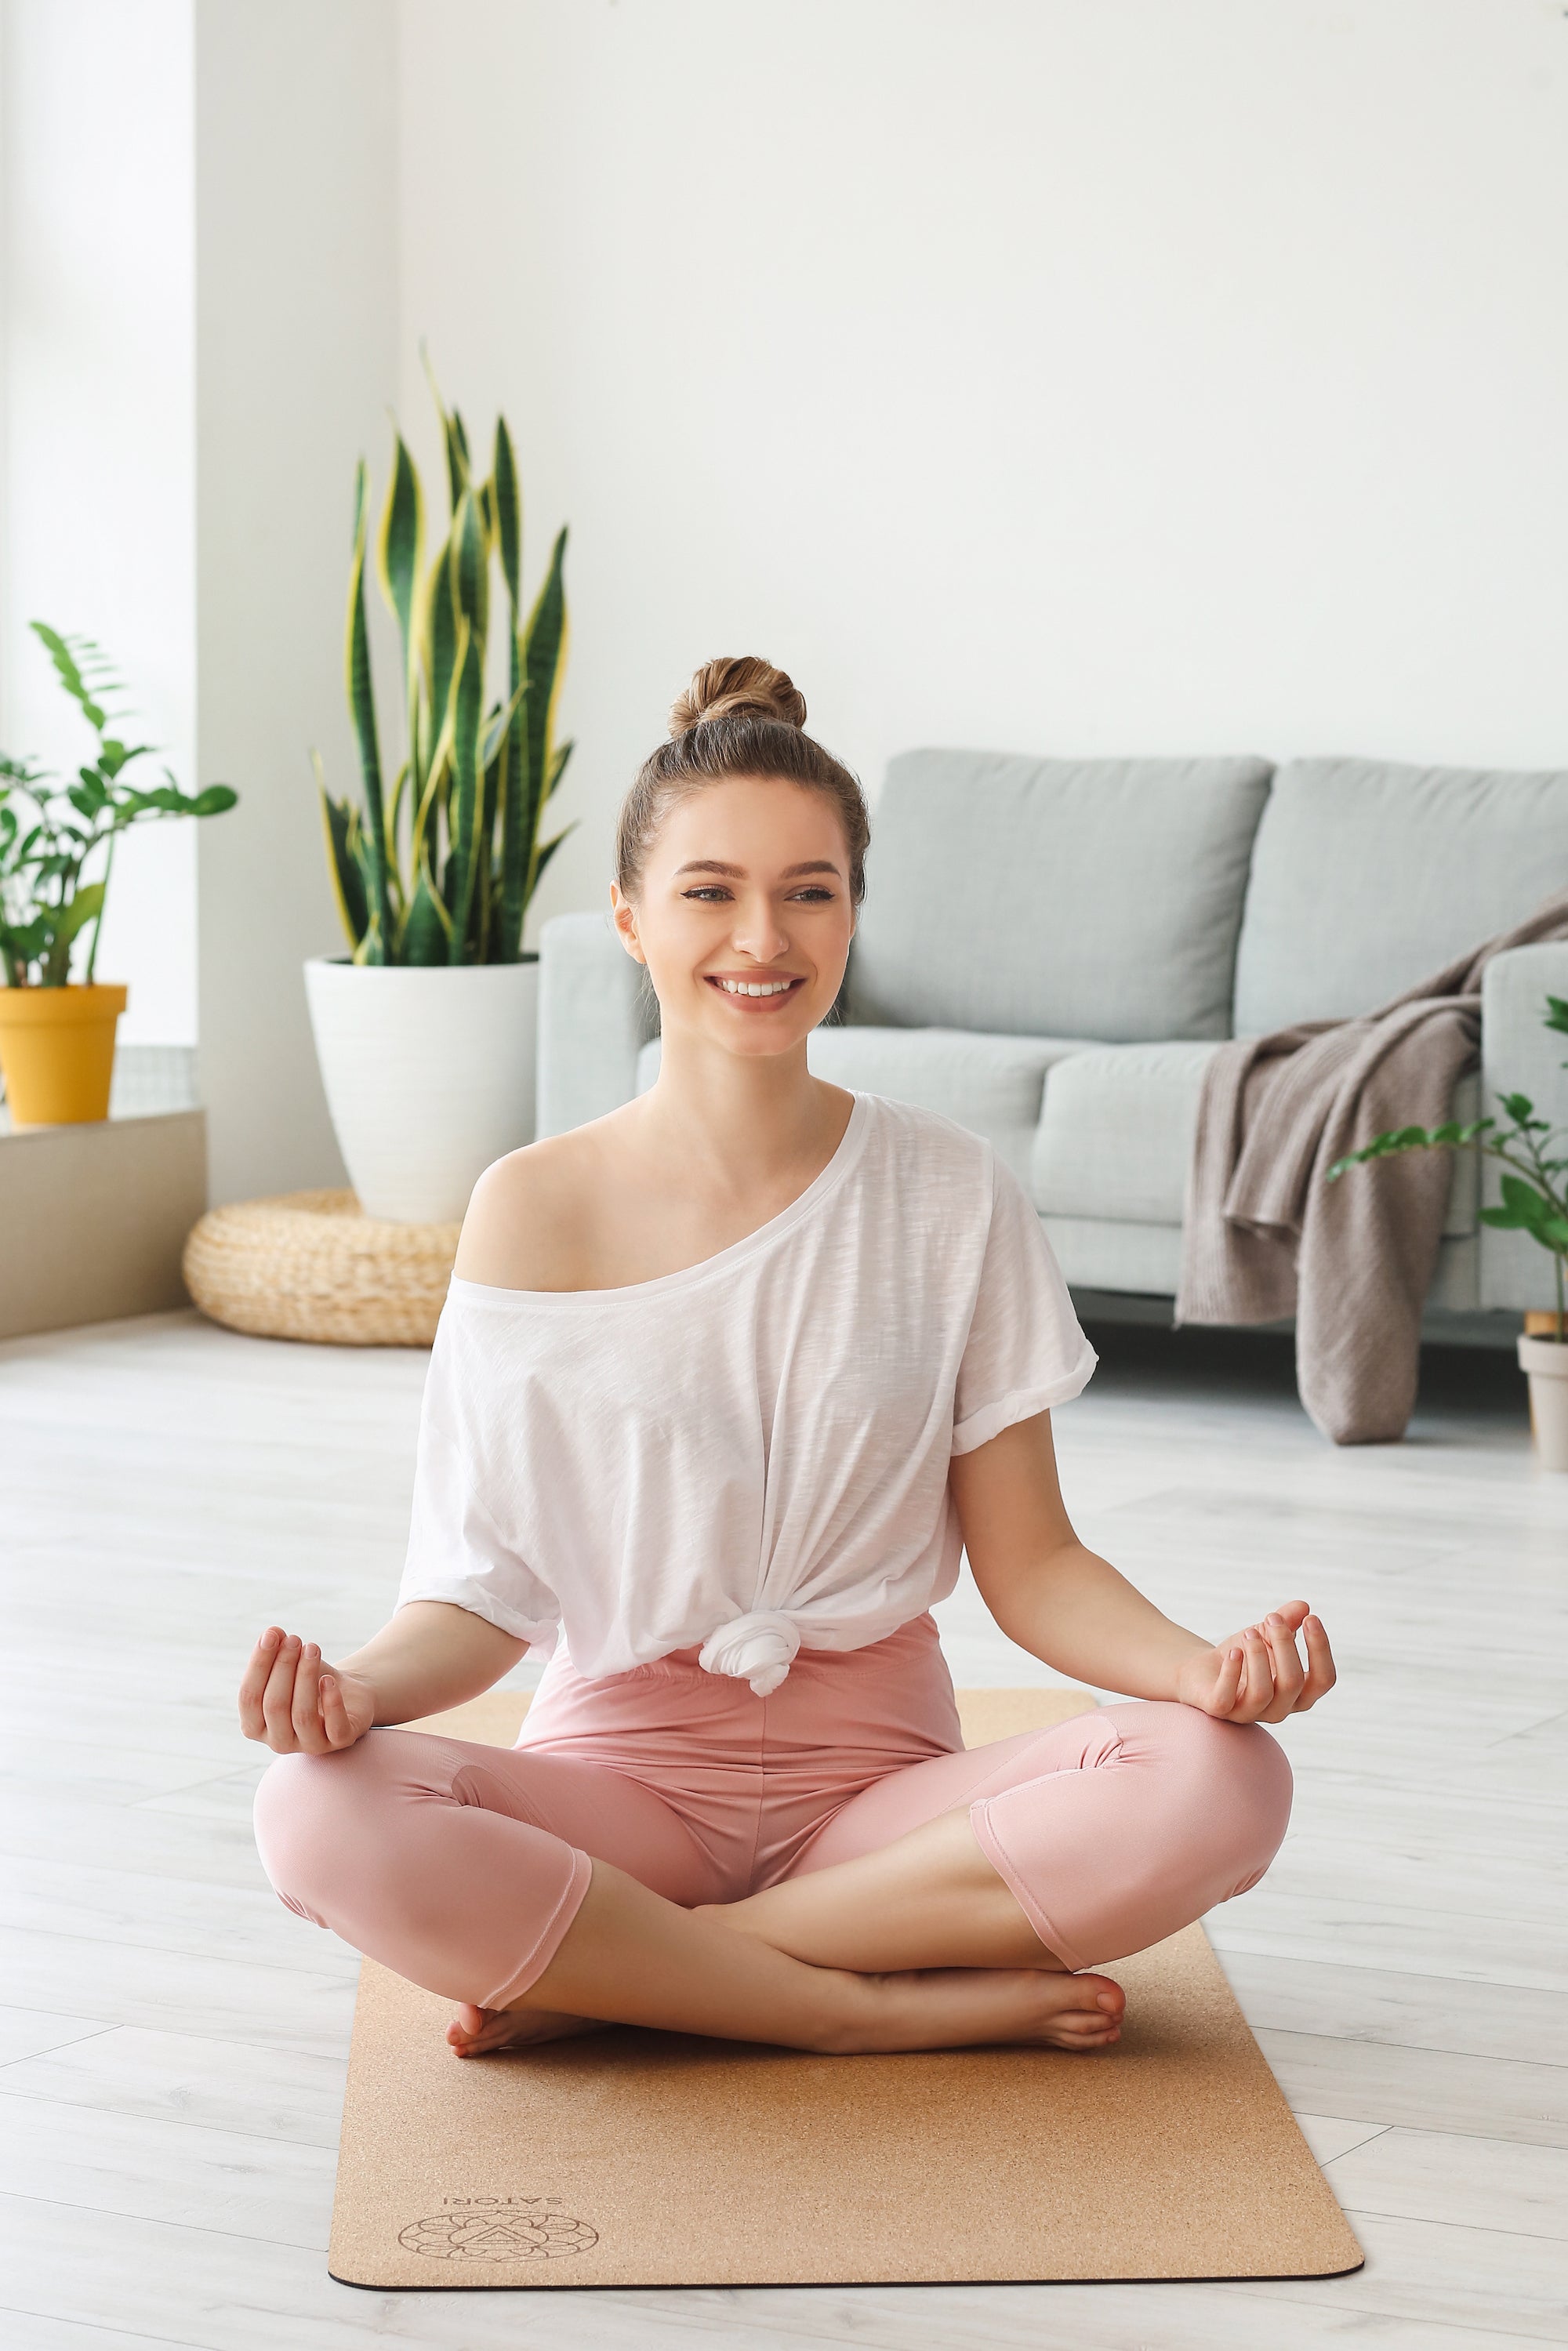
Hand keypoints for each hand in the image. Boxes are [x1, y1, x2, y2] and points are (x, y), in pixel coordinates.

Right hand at [239, 1626, 376, 1754]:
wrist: (348, 1694)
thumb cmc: (309, 1681)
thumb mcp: (291, 1665)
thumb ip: (277, 1651)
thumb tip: (272, 1633)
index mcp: (255, 1726)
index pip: (248, 1698)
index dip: (259, 1665)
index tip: (272, 1634)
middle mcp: (278, 1742)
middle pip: (274, 1705)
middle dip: (284, 1667)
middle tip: (296, 1639)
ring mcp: (308, 1745)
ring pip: (302, 1715)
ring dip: (306, 1677)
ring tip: (312, 1648)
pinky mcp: (338, 1742)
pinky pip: (334, 1727)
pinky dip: (331, 1701)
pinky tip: (329, 1679)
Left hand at [1175, 1600, 1334, 1724]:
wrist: (1203, 1670)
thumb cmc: (1244, 1653)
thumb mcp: (1267, 1634)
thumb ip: (1287, 1622)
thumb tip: (1303, 1606)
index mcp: (1299, 1694)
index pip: (1324, 1680)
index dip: (1321, 1649)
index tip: (1311, 1618)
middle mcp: (1280, 1709)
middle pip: (1293, 1682)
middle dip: (1283, 1643)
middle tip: (1271, 1618)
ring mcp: (1250, 1713)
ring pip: (1262, 1692)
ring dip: (1257, 1655)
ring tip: (1249, 1632)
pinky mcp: (1221, 1710)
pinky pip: (1226, 1697)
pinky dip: (1232, 1670)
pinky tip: (1233, 1651)